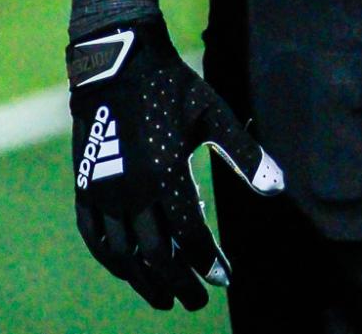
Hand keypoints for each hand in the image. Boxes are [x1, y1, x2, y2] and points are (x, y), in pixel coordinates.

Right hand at [68, 13, 283, 310]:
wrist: (117, 60)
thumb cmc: (171, 86)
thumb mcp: (213, 114)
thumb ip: (244, 154)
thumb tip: (278, 188)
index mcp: (166, 174)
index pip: (190, 236)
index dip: (207, 262)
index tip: (223, 276)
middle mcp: (132, 191)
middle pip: (157, 255)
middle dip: (178, 282)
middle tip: (194, 301)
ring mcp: (104, 191)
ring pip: (123, 255)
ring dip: (144, 281)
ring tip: (162, 297)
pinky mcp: (84, 186)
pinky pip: (94, 237)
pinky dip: (111, 260)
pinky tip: (126, 269)